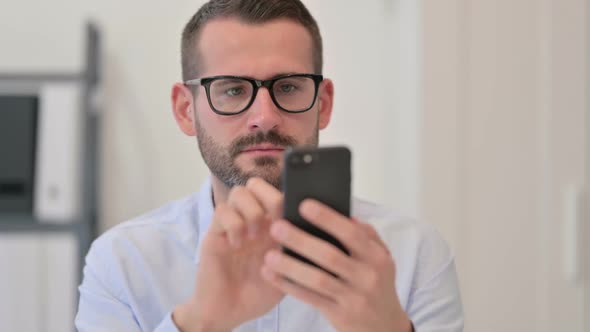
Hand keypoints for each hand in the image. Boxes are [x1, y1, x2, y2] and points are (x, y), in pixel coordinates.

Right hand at [174, 178, 284, 331]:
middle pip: (257, 184)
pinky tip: (238, 245)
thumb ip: (297, 250)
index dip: (289, 196)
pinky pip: (222, 211)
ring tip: (255, 236)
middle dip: (269, 197)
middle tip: (275, 221)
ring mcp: (233, 225)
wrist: (230, 312)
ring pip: (240, 192)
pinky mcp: (215, 233)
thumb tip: (315, 229)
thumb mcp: (287, 271)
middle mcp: (252, 220)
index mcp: (273, 225)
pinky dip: (233, 225)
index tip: (296, 214)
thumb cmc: (259, 293)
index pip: (279, 192)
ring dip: (252, 211)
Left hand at [260, 199, 412, 331]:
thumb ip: (365, 235)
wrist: (385, 326)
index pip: (351, 233)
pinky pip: (310, 298)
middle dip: (301, 240)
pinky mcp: (340, 314)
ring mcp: (354, 297)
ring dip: (290, 266)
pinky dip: (289, 286)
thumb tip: (343, 214)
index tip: (304, 205)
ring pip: (317, 279)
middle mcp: (367, 276)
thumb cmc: (377, 283)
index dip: (327, 218)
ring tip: (269, 255)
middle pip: (330, 256)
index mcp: (376, 256)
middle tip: (277, 227)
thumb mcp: (381, 258)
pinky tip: (272, 275)